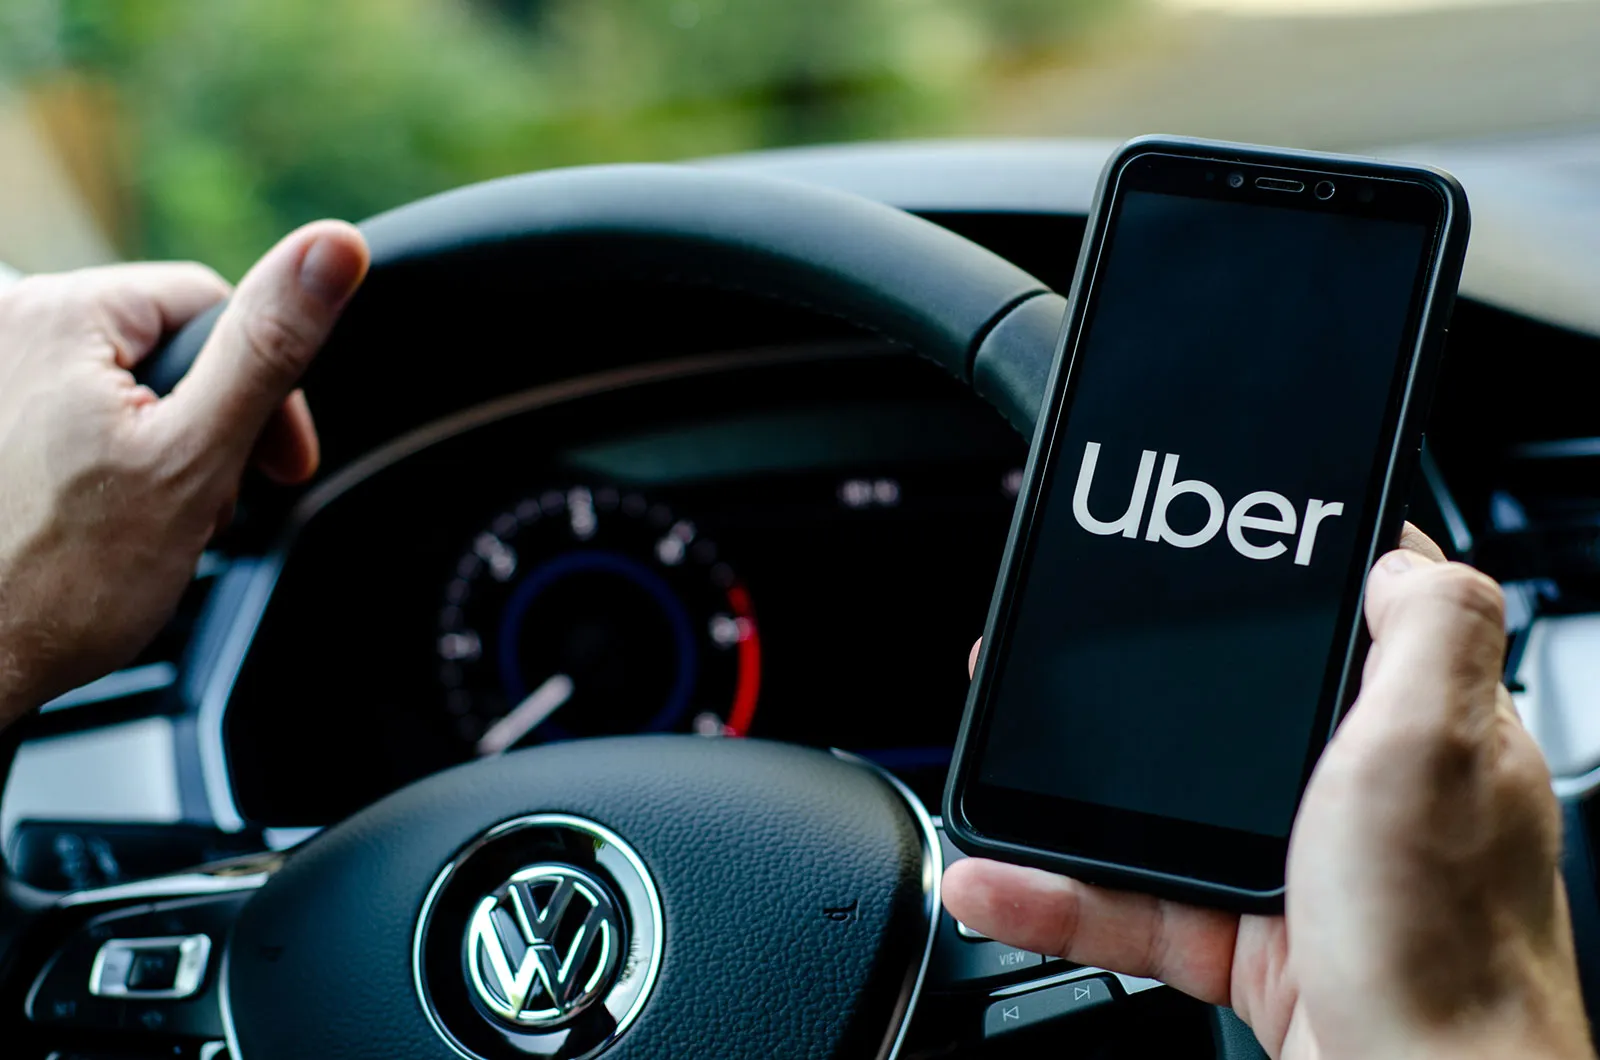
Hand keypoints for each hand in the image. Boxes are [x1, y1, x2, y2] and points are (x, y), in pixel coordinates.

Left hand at [0, 222, 368, 725]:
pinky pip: (72, 415)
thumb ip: (267, 348)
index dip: (265, 390)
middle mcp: (7, 326)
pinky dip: (106, 462)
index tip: (278, 466)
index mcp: (57, 312)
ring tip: (152, 521)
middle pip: (163, 347)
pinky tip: (103, 519)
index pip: (210, 305)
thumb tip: (334, 248)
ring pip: (121, 386)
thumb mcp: (195, 456)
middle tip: (209, 504)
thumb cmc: (59, 583)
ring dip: (162, 449)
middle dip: (207, 427)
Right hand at [944, 526, 1593, 1059]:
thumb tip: (1395, 554)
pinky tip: (1001, 884)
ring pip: (1159, 816)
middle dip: (1127, 697)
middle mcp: (1358, 794)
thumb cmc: (1450, 951)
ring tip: (991, 784)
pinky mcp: (1247, 943)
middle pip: (1223, 718)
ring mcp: (1298, 870)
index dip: (1269, 582)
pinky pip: (1132, 905)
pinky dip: (1058, 899)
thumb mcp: (1436, 749)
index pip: (1344, 622)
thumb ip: (1426, 633)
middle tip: (1050, 671)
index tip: (1194, 553)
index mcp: (1410, 730)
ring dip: (1064, 809)